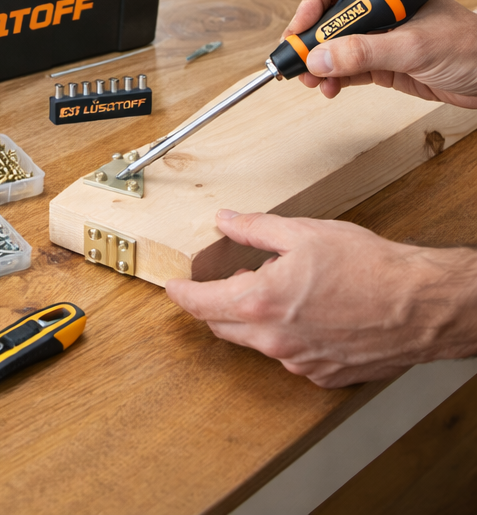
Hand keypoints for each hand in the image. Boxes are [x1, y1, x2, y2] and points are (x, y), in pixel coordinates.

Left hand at [165, 211, 476, 387]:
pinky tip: (307, 313)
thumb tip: (226, 220)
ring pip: (257, 342)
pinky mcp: (324, 375)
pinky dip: (287, 335)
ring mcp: (299, 363)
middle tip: (224, 282)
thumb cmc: (369, 268)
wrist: (421, 306)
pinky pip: (290, 356)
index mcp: (260, 302)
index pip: (200, 304)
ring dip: (254, 318)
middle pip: (222, 326)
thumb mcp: (302, 233)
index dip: (181, 294)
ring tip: (278, 289)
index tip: (173, 288)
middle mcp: (274, 340)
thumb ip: (255, 228)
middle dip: (214, 305)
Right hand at [283, 0, 476, 107]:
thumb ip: (365, 52)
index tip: (302, 31)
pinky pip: (344, 66)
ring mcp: (377, 35)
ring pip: (330, 44)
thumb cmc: (475, 48)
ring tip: (311, 81)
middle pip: (324, 16)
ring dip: (317, 63)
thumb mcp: (415, 47)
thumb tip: (320, 58)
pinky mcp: (380, 61)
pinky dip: (332, 78)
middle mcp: (377, 7)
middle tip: (295, 61)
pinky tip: (329, 87)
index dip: (309, 4)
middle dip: (308, 39)